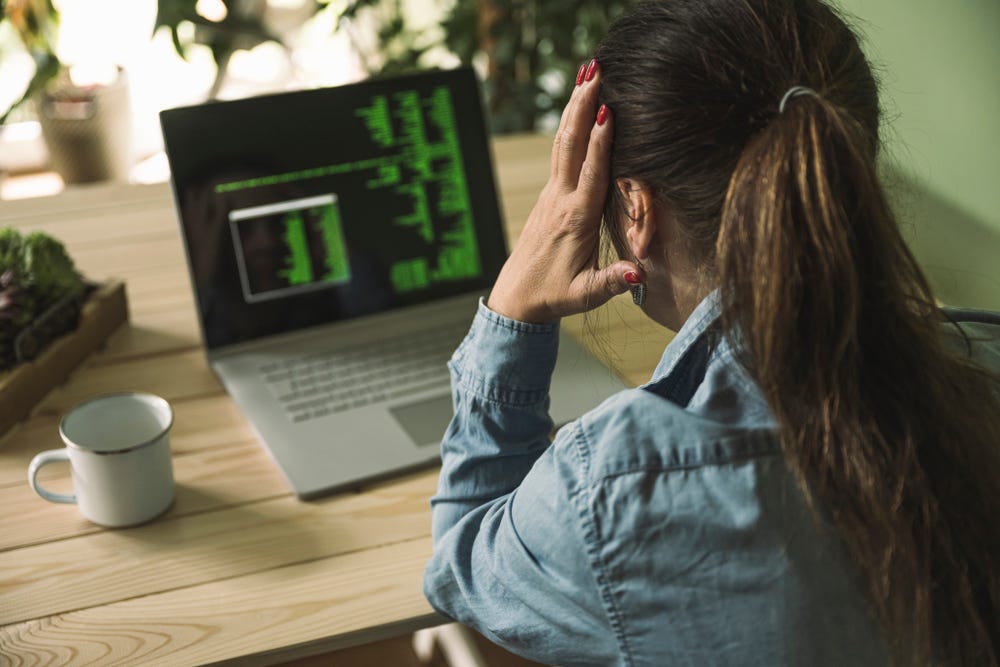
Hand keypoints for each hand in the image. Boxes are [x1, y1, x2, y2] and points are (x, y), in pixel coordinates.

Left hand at [486, 62, 641, 323]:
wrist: (518, 298)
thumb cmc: (555, 295)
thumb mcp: (586, 294)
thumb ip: (613, 281)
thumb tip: (639, 273)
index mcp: (576, 219)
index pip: (591, 173)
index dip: (599, 142)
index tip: (607, 110)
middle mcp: (561, 200)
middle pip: (571, 145)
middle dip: (582, 106)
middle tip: (594, 71)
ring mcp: (552, 195)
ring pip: (562, 143)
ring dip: (574, 107)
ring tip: (586, 73)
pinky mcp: (550, 196)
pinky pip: (560, 152)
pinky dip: (569, 125)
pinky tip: (575, 106)